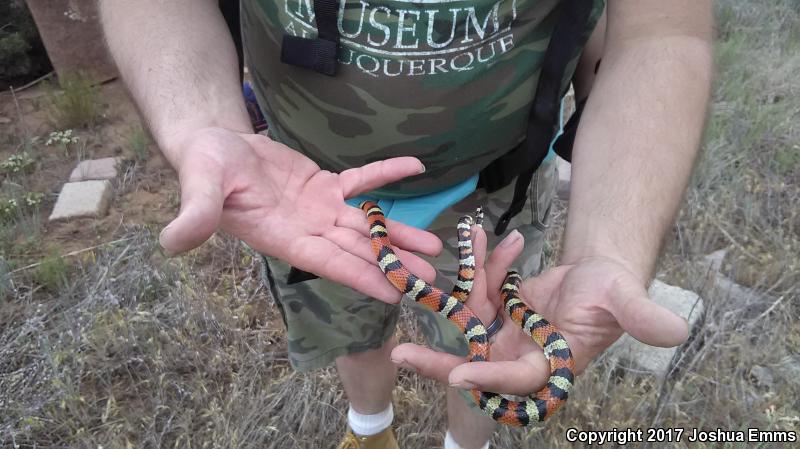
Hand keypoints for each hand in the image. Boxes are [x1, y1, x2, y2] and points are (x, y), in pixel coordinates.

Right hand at [159, 127, 442, 302]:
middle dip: (393, 265)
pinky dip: (386, 174)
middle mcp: (307, 230)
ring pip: (366, 225)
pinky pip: (361, 181)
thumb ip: (195, 214)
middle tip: (432, 280)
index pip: (328, 263)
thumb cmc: (204, 167)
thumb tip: (172, 242)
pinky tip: (416, 167)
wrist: (214, 145)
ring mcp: (319, 209)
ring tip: (434, 246)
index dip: (361, 277)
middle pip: (357, 251)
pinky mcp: (325, 186)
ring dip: (399, 234)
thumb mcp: (200, 187)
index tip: (395, 294)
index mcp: (283, 238)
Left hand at [391, 228, 688, 394]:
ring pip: (468, 319)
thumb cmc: (615, 291)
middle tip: (402, 354)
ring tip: (467, 240)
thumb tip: (677, 331)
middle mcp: (519, 356)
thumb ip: (642, 316)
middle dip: (439, 362)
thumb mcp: (626, 300)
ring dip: (462, 283)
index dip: (492, 377)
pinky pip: (476, 290)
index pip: (516, 379)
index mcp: (550, 365)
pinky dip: (477, 265)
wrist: (599, 274)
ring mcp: (503, 334)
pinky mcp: (494, 310)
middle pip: (474, 364)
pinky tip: (476, 236)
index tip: (462, 372)